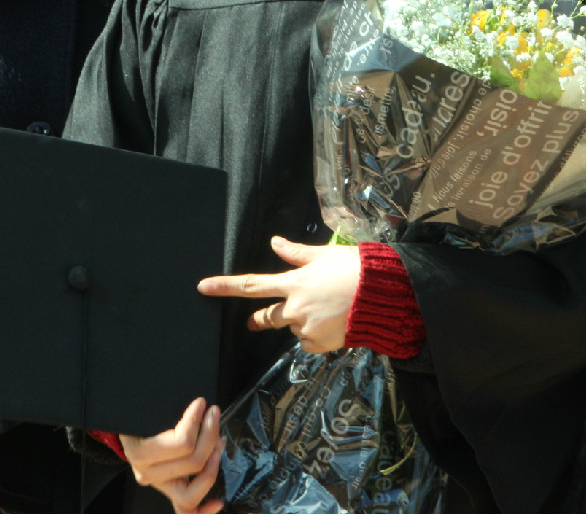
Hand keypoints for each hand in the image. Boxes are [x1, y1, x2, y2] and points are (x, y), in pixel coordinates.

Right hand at [120, 396, 222, 513]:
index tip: (201, 403)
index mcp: (140, 452)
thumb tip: (198, 404)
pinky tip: (218, 502)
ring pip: (192, 491)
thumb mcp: (148, 409)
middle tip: (214, 414)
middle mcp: (148, 473)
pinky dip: (203, 511)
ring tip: (218, 442)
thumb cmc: (141, 415)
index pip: (181, 443)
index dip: (196, 421)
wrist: (128, 428)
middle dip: (210, 435)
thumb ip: (170, 409)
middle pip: (193, 463)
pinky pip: (186, 510)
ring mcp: (160, 485)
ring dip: (212, 466)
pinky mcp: (170, 492)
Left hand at [199, 236, 361, 353]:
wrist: (381, 296)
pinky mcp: (319, 344)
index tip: (203, 287)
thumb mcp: (324, 254)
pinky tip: (332, 322)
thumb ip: (296, 253)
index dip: (225, 286)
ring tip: (327, 309)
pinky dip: (315, 334)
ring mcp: (306, 328)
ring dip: (302, 320)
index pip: (251, 285)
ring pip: (293, 327)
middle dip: (261, 319)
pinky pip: (308, 341)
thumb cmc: (354, 269)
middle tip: (255, 322)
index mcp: (293, 282)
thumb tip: (275, 242)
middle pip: (268, 316)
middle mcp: (295, 307)